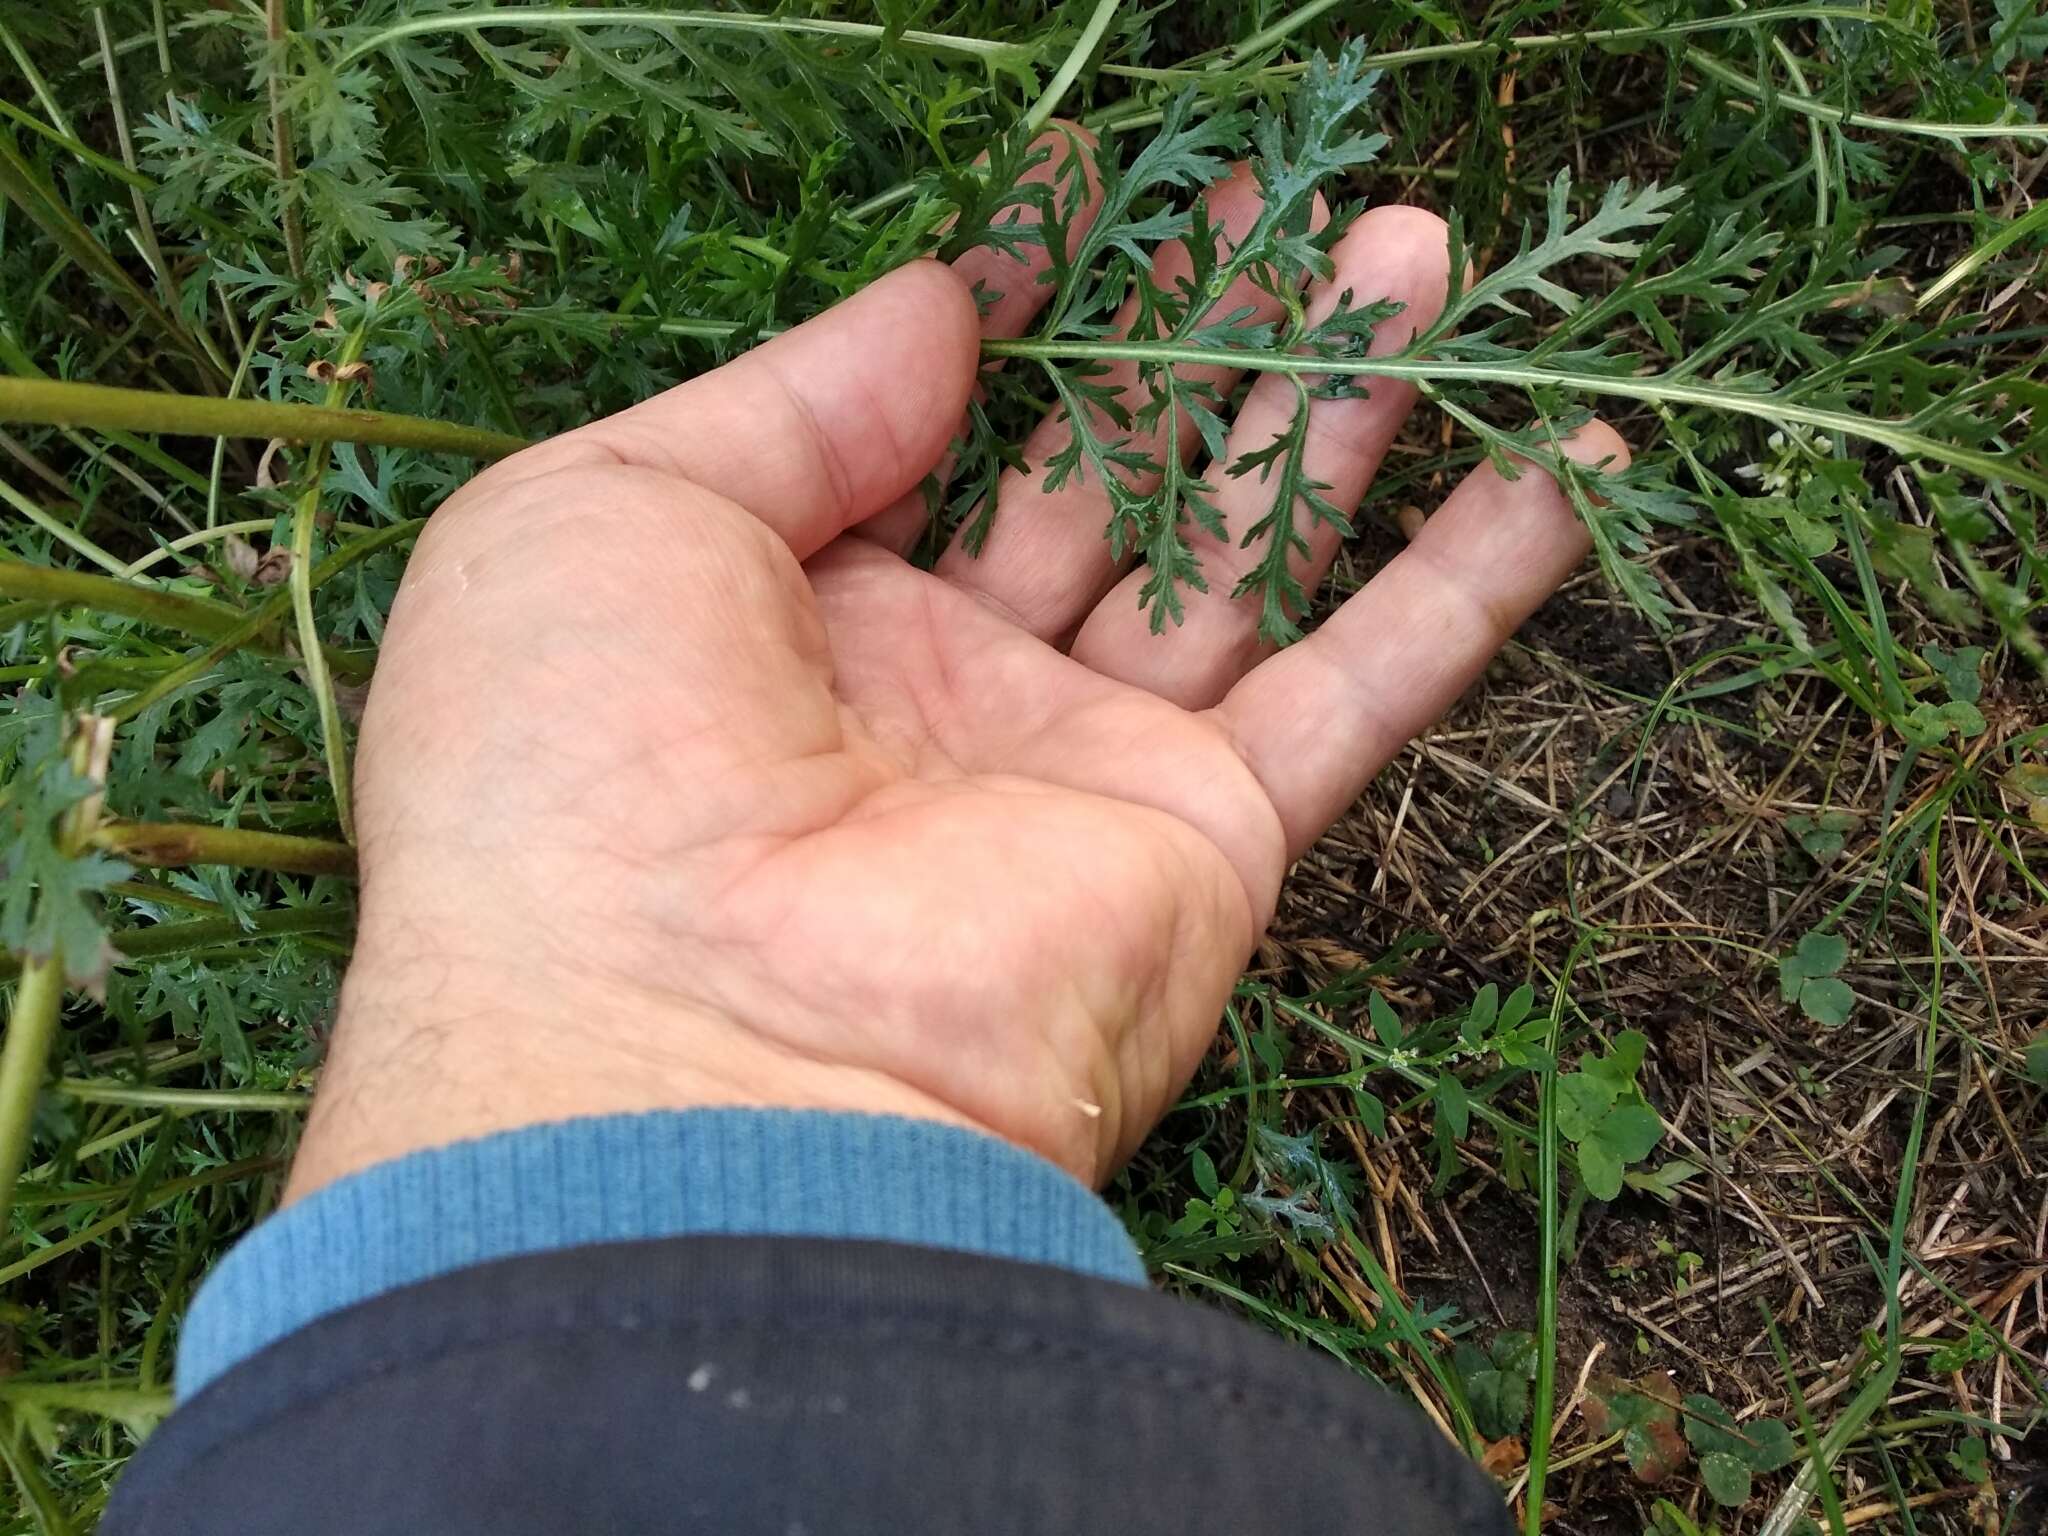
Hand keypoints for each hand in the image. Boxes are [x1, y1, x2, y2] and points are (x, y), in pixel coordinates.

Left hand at [291, 143, 1624, 1196]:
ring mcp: (1088, 766)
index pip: (944, 424)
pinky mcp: (1210, 842)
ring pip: (1248, 553)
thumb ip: (796, 395)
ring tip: (1418, 258)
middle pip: (1114, 473)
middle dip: (1203, 333)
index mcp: (793, 613)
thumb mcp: (613, 514)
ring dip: (1341, 410)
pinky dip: (1471, 591)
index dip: (1028, 306)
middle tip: (1299, 196)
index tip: (1107, 182)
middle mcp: (951, 690)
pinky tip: (1564, 468)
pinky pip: (1365, 695)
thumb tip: (950, 293)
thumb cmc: (576, 768)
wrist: (679, 1050)